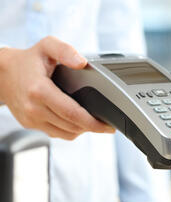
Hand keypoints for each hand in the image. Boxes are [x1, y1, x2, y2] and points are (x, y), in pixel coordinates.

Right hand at [0, 36, 114, 139]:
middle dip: (93, 127)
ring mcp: (31, 119)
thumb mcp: (47, 46)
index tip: (108, 126)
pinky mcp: (30, 125)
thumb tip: (82, 62)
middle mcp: (34, 108)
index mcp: (39, 90)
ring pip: (66, 134)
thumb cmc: (28, 60)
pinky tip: (76, 121)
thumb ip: (65, 50)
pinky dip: (69, 130)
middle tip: (105, 124)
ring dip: (82, 130)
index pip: (73, 114)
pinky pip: (56, 133)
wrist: (3, 73)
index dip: (94, 123)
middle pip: (72, 126)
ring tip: (92, 121)